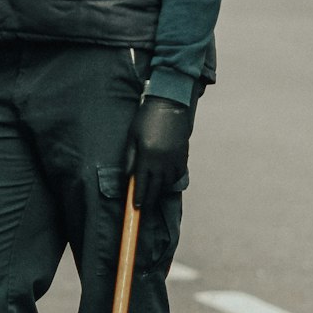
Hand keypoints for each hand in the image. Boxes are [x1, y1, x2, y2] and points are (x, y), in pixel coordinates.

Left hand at [125, 97, 191, 211]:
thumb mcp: (132, 136)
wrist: (169, 104)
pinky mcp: (183, 155)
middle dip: (149, 200)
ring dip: (160, 190)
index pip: (141, 183)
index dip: (138, 197)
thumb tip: (128, 176)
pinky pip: (178, 174)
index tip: (135, 207)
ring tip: (153, 195)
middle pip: (155, 187)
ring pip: (168, 183)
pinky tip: (166, 182)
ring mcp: (174, 159)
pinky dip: (171, 181)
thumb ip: (130, 158)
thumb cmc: (146, 119)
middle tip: (144, 208)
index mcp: (147, 156)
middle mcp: (162, 161)